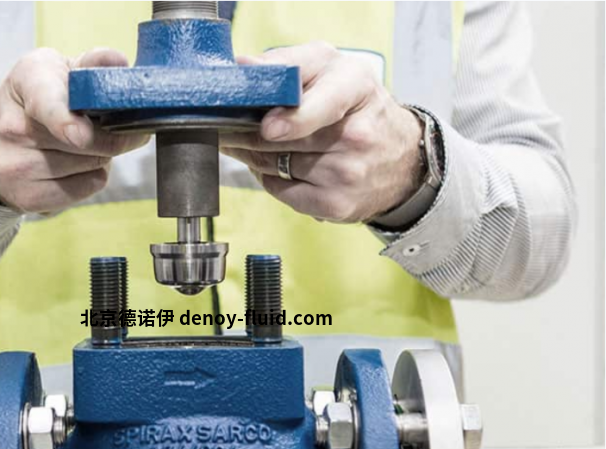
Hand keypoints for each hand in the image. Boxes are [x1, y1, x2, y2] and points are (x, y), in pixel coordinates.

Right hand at [0, 48, 147, 213]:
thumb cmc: (36, 97)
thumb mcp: (57, 69)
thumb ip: (92, 64)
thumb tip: (117, 62)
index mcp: (27, 81)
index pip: (47, 104)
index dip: (66, 121)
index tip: (80, 134)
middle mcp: (14, 126)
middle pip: (89, 141)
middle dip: (110, 134)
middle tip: (105, 126)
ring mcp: (16, 166)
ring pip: (93, 166)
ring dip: (100, 156)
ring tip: (79, 145)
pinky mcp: (27, 197)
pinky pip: (86, 189)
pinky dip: (91, 178)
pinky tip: (73, 166)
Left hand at [220, 42, 424, 224]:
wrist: (402, 161)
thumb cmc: (360, 110)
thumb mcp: (336, 70)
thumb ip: (290, 65)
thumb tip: (244, 69)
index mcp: (355, 86)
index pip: (315, 102)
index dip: (285, 116)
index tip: (265, 123)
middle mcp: (355, 132)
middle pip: (277, 136)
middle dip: (244, 131)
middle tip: (225, 126)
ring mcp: (347, 172)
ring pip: (273, 164)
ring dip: (252, 155)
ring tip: (252, 144)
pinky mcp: (336, 204)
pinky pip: (280, 190)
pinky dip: (270, 179)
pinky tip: (277, 168)